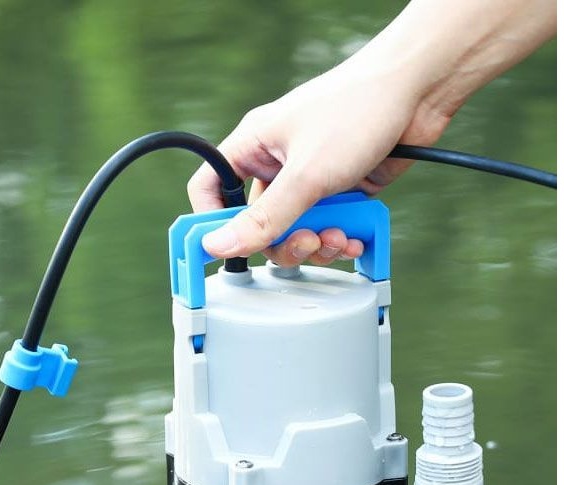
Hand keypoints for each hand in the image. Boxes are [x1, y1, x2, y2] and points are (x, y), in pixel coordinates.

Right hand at [188, 58, 451, 266]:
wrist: (419, 91)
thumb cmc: (359, 107)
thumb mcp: (306, 174)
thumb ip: (264, 218)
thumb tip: (219, 244)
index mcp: (253, 147)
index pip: (210, 188)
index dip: (211, 221)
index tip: (224, 249)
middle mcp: (277, 165)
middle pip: (258, 225)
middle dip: (283, 242)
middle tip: (306, 242)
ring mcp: (308, 180)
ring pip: (293, 232)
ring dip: (317, 244)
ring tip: (338, 237)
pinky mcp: (338, 191)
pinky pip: (326, 229)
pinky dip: (339, 239)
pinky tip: (354, 236)